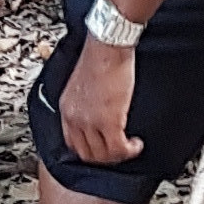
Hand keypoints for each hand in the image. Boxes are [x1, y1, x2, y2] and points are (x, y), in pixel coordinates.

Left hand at [60, 37, 141, 164]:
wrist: (108, 46)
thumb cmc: (100, 57)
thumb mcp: (84, 84)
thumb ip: (85, 103)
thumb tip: (97, 114)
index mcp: (67, 108)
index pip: (72, 143)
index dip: (88, 150)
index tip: (101, 149)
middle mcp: (75, 118)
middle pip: (87, 154)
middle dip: (105, 157)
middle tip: (118, 152)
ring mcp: (90, 122)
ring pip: (103, 155)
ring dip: (119, 156)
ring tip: (129, 148)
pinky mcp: (109, 121)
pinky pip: (119, 148)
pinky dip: (129, 151)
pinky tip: (136, 144)